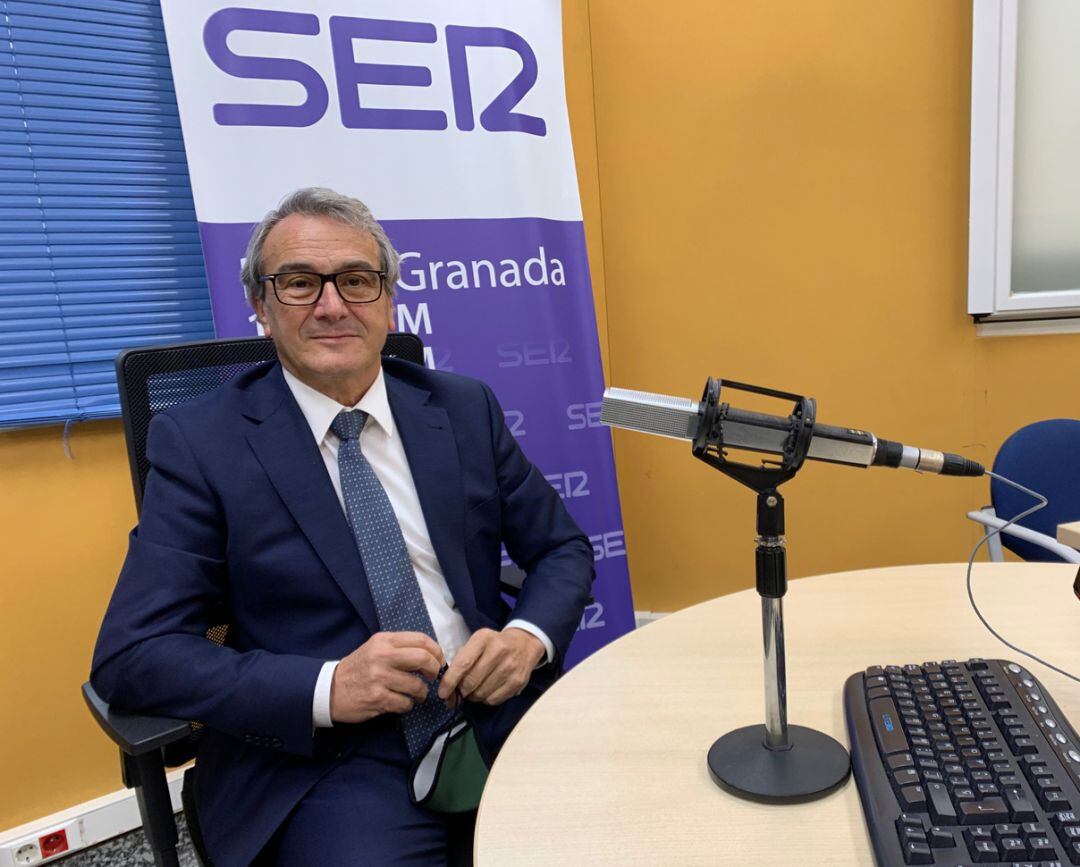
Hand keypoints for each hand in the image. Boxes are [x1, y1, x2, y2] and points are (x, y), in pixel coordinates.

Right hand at [330, 632, 444, 723]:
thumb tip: (431, 655)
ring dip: (421, 693)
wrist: (330, 689)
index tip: (438, 660)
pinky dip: (407, 705)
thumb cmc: (359, 668)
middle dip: (434, 670)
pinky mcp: (377, 698)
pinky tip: (400, 702)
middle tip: (432, 677)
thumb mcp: (376, 649)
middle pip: (423, 659)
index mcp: (384, 641)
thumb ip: (400, 648)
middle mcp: (382, 656)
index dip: (436, 651)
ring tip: (415, 694)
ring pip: (417, 685)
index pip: (421, 639)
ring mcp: (379, 678)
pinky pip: (405, 703)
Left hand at [437, 628, 544, 707]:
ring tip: (475, 689)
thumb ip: (462, 659)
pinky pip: (493, 700)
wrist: (524, 644)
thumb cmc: (494, 644)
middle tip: (459, 691)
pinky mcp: (518, 682)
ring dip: (473, 696)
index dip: (450, 681)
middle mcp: (498, 651)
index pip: (463, 664)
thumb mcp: (478, 642)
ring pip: (481, 694)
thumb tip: (447, 686)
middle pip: (471, 682)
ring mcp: (510, 668)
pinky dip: (486, 699)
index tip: (442, 693)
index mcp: (483, 639)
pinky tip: (488, 690)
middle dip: (461, 691)